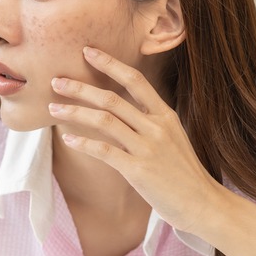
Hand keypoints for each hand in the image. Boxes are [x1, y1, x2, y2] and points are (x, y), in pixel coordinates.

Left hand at [48, 46, 217, 232]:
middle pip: (112, 98)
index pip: (135, 80)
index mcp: (165, 115)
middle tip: (56, 81)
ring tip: (53, 108)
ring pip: (104, 121)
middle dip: (80, 87)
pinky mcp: (138, 170)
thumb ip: (150, 122)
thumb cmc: (184, 173)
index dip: (110, 63)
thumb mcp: (173, 137)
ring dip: (74, 112)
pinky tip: (67, 139)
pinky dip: (83, 143)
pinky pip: (104, 151)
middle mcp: (156, 127)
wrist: (203, 204)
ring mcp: (148, 148)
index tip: (87, 51)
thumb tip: (122, 109)